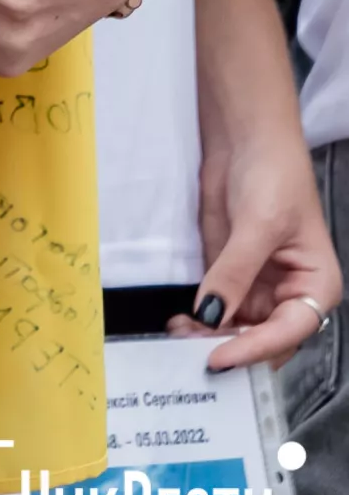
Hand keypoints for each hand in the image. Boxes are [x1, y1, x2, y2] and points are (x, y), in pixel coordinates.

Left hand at [166, 124, 340, 370]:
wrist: (245, 135)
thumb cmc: (273, 173)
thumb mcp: (259, 223)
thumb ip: (235, 272)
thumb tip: (212, 314)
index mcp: (316, 286)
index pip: (287, 332)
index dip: (254, 349)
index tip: (220, 359)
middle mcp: (289, 294)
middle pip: (262, 339)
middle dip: (229, 348)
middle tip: (191, 353)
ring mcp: (257, 286)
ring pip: (236, 330)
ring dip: (208, 339)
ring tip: (178, 339)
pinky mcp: (228, 274)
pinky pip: (215, 309)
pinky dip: (199, 320)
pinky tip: (179, 322)